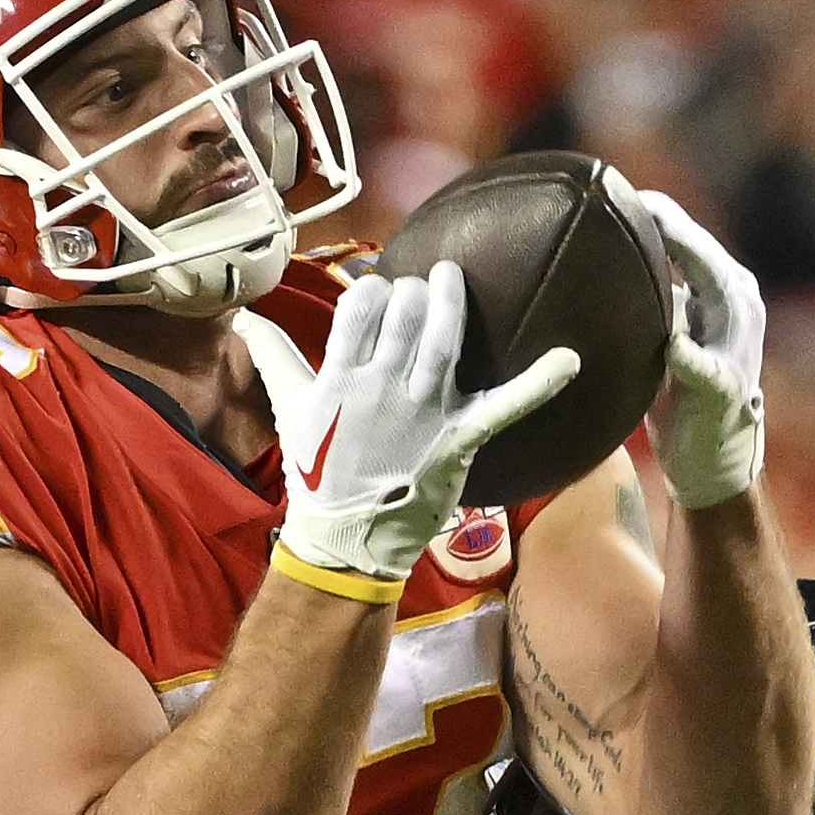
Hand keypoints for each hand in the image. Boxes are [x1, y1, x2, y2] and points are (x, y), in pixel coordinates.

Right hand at [273, 264, 576, 589]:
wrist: (346, 536)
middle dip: (413, 292)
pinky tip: (570, 359)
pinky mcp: (459, 438)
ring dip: (451, 301)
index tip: (378, 295)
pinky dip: (539, 383)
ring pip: (444, 338)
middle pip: (405, 314)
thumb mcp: (289, 410)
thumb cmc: (317, 470)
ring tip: (452, 277)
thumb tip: (245, 318)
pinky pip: (503, 406)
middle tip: (418, 290)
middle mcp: (383, 387)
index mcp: (340, 377)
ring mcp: (423, 412)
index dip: (373, 290)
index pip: (360, 305)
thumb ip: (273, 357)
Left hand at [616, 180, 765, 509]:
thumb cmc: (678, 390)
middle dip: (669, 226)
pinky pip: (706, 367)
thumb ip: (645, 294)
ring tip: (649, 238)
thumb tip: (592, 258)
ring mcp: (739, 345)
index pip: (689, 238)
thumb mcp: (662, 332)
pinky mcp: (727, 388)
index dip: (655, 211)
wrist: (709, 459)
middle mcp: (740, 306)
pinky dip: (688, 354)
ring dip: (687, 263)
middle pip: (704, 254)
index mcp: (723, 289)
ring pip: (717, 292)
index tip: (613, 187)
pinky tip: (670, 344)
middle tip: (626, 200)